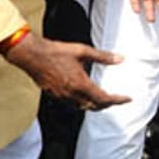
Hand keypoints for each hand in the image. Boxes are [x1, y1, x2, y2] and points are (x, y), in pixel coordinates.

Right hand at [4, 33, 130, 109]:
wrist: (32, 55)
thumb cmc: (55, 52)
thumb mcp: (82, 51)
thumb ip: (103, 57)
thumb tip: (120, 59)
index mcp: (81, 84)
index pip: (104, 99)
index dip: (118, 100)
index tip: (127, 99)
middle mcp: (72, 94)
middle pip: (95, 106)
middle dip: (107, 104)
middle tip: (116, 99)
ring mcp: (62, 96)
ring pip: (83, 107)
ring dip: (95, 105)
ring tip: (103, 98)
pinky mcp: (54, 95)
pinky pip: (72, 104)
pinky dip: (82, 102)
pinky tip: (83, 94)